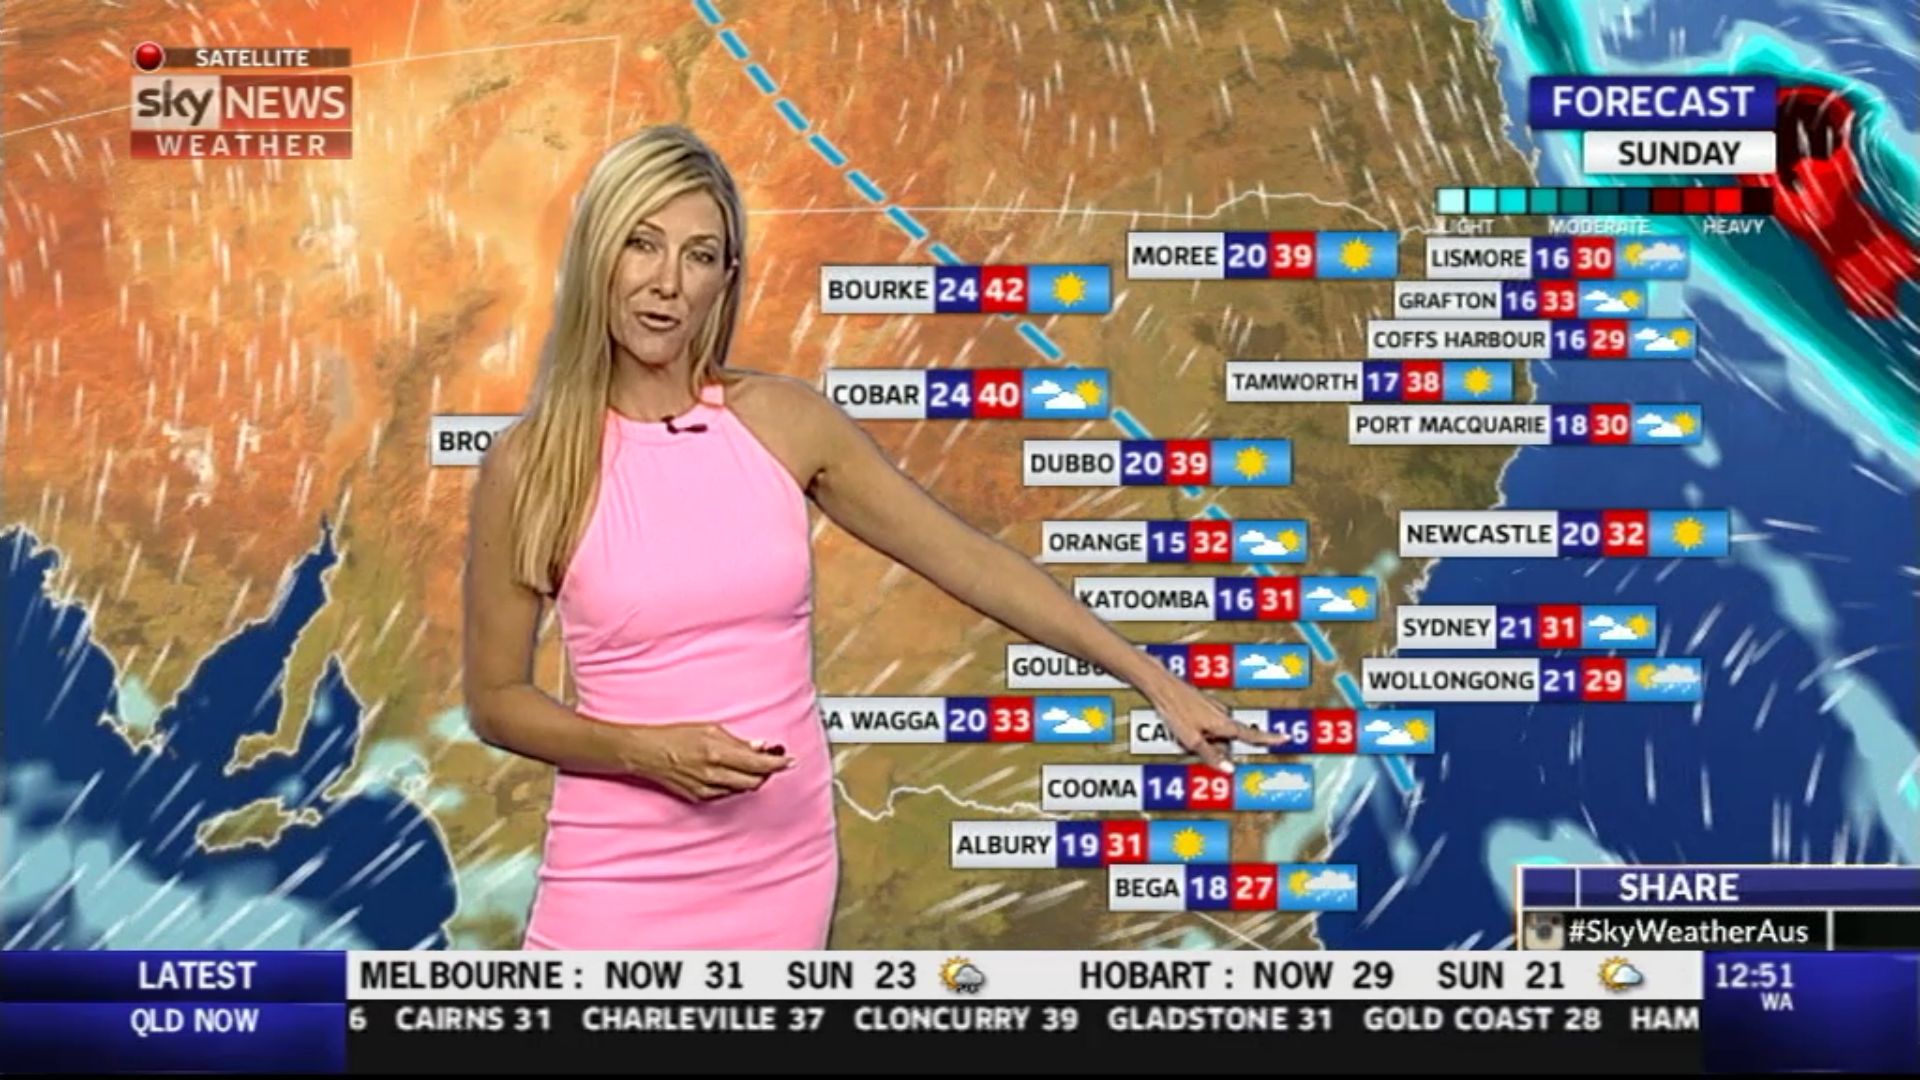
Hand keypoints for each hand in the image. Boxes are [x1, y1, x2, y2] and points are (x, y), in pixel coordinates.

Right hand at [620, 722, 793, 801]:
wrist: (647, 753)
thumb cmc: (675, 736)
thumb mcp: (709, 729)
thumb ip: (737, 741)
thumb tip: (760, 747)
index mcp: (717, 753)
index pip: (758, 763)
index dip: (777, 763)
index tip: (790, 761)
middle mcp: (713, 774)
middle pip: (754, 781)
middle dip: (767, 772)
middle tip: (772, 761)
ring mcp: (706, 789)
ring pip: (742, 790)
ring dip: (751, 778)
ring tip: (750, 764)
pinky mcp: (699, 798)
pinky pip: (726, 794)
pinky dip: (734, 785)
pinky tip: (730, 773)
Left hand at [1144, 680, 1288, 770]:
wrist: (1162, 686)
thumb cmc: (1176, 712)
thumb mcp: (1192, 741)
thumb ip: (1212, 756)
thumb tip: (1229, 769)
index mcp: (1224, 724)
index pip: (1252, 735)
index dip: (1269, 739)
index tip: (1286, 738)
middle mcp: (1223, 715)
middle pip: (1226, 741)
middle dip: (1212, 748)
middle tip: (1191, 745)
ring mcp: (1214, 708)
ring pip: (1214, 734)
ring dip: (1202, 739)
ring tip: (1182, 734)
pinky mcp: (1204, 705)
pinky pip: (1205, 726)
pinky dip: (1195, 730)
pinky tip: (1180, 725)